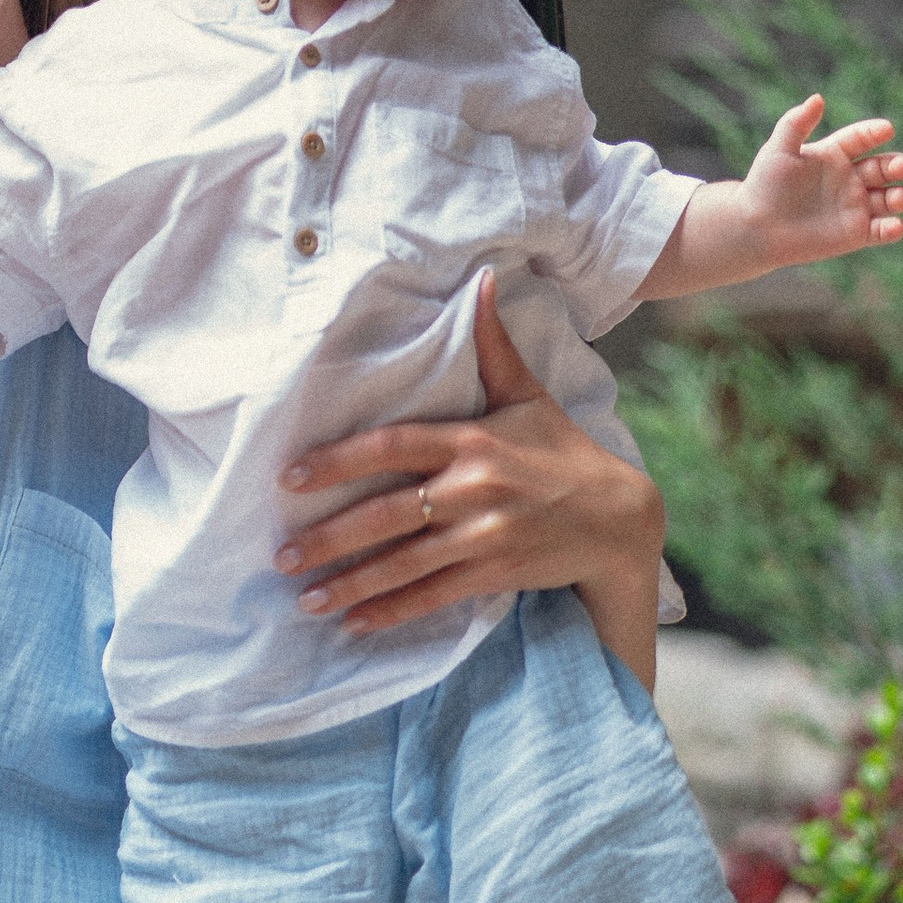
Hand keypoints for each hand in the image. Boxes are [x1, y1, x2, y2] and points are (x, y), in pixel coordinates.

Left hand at [269, 276, 663, 641]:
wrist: (620, 520)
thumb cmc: (564, 453)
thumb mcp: (529, 396)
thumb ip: (493, 346)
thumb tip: (483, 278)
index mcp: (472, 440)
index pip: (393, 446)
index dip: (339, 460)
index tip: (291, 477)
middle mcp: (474, 488)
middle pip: (388, 514)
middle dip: (330, 537)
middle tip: (281, 554)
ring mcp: (486, 536)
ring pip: (405, 563)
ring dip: (351, 584)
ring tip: (302, 597)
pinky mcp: (497, 572)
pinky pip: (434, 596)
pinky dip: (392, 611)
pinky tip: (354, 624)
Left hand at [738, 93, 902, 262]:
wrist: (755, 228)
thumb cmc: (764, 185)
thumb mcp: (778, 150)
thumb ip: (796, 123)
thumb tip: (818, 98)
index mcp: (833, 153)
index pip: (862, 138)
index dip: (875, 132)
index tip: (886, 128)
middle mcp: (849, 178)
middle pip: (884, 167)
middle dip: (897, 165)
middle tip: (901, 166)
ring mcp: (855, 206)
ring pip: (890, 198)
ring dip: (901, 197)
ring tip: (899, 197)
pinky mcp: (856, 233)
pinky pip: (883, 231)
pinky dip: (893, 229)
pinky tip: (895, 226)